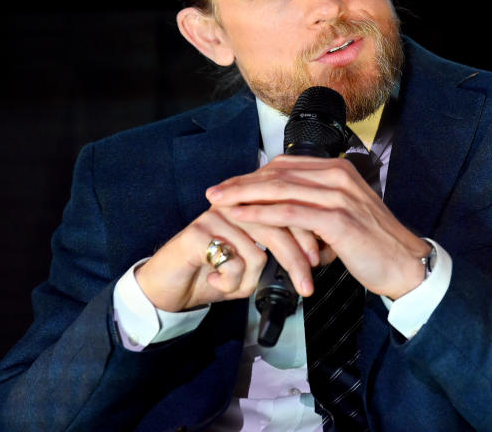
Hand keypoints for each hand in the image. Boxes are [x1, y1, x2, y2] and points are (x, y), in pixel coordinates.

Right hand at [134, 203, 321, 312]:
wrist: (169, 288)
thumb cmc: (213, 274)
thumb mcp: (254, 267)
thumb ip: (280, 257)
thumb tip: (316, 258)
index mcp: (252, 204)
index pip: (291, 210)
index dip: (311, 234)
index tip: (323, 261)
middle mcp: (236, 204)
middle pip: (280, 224)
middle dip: (297, 259)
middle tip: (306, 286)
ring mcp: (217, 215)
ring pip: (260, 246)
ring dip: (256, 278)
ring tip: (243, 287)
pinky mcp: (199, 231)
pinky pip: (234, 260)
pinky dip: (233, 281)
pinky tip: (219, 283)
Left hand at [207, 154, 430, 299]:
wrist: (404, 264)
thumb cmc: (373, 245)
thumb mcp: (343, 216)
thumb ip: (316, 207)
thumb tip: (283, 212)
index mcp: (339, 171)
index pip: (287, 165)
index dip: (254, 174)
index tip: (230, 185)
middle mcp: (339, 177)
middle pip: (279, 173)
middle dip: (242, 182)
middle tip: (214, 192)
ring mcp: (339, 196)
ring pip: (281, 189)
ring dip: (245, 195)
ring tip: (220, 203)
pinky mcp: (338, 220)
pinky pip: (291, 213)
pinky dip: (263, 214)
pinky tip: (243, 217)